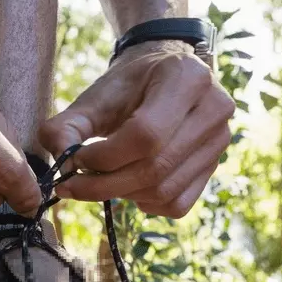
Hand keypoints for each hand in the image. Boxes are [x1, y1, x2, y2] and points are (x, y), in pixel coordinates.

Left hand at [39, 40, 234, 217]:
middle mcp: (214, 108)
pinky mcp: (214, 167)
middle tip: (74, 185)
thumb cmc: (127, 87)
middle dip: (105, 184)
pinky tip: (128, 185)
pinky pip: (176, 204)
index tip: (75, 160)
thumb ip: (67, 125)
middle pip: (155, 168)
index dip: (104, 157)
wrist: (163, 79)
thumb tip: (60, 165)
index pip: (145, 135)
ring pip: (164, 190)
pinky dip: (145, 204)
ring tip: (100, 179)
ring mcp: (220, 141)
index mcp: (187, 77)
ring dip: (122, 194)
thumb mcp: (94, 96)